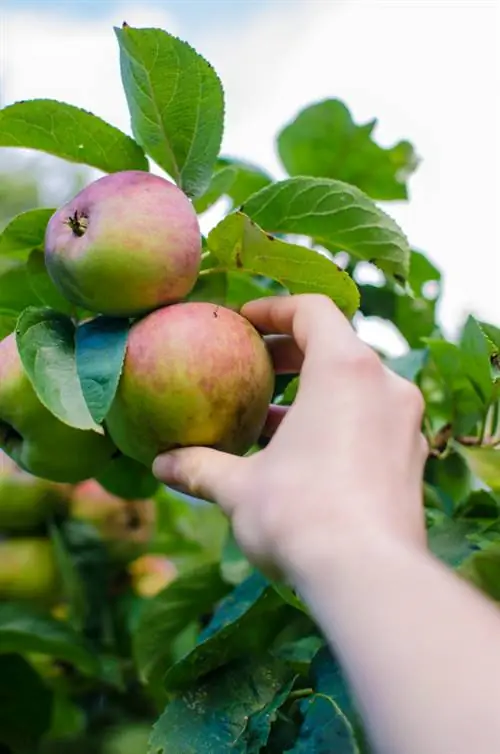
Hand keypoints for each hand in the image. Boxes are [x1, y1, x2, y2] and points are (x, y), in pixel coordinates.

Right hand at [153, 294, 427, 578]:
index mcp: (345, 370)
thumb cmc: (300, 516)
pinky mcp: (411, 460)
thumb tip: (161, 464)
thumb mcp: (239, 488)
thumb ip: (200, 467)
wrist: (370, 578)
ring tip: (267, 417)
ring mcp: (405, 424)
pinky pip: (371, 421)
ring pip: (356, 386)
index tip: (243, 322)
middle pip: (337, 345)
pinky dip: (336, 422)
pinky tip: (300, 456)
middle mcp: (386, 387)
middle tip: (253, 366)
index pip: (313, 311)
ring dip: (312, 393)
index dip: (275, 309)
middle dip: (291, 353)